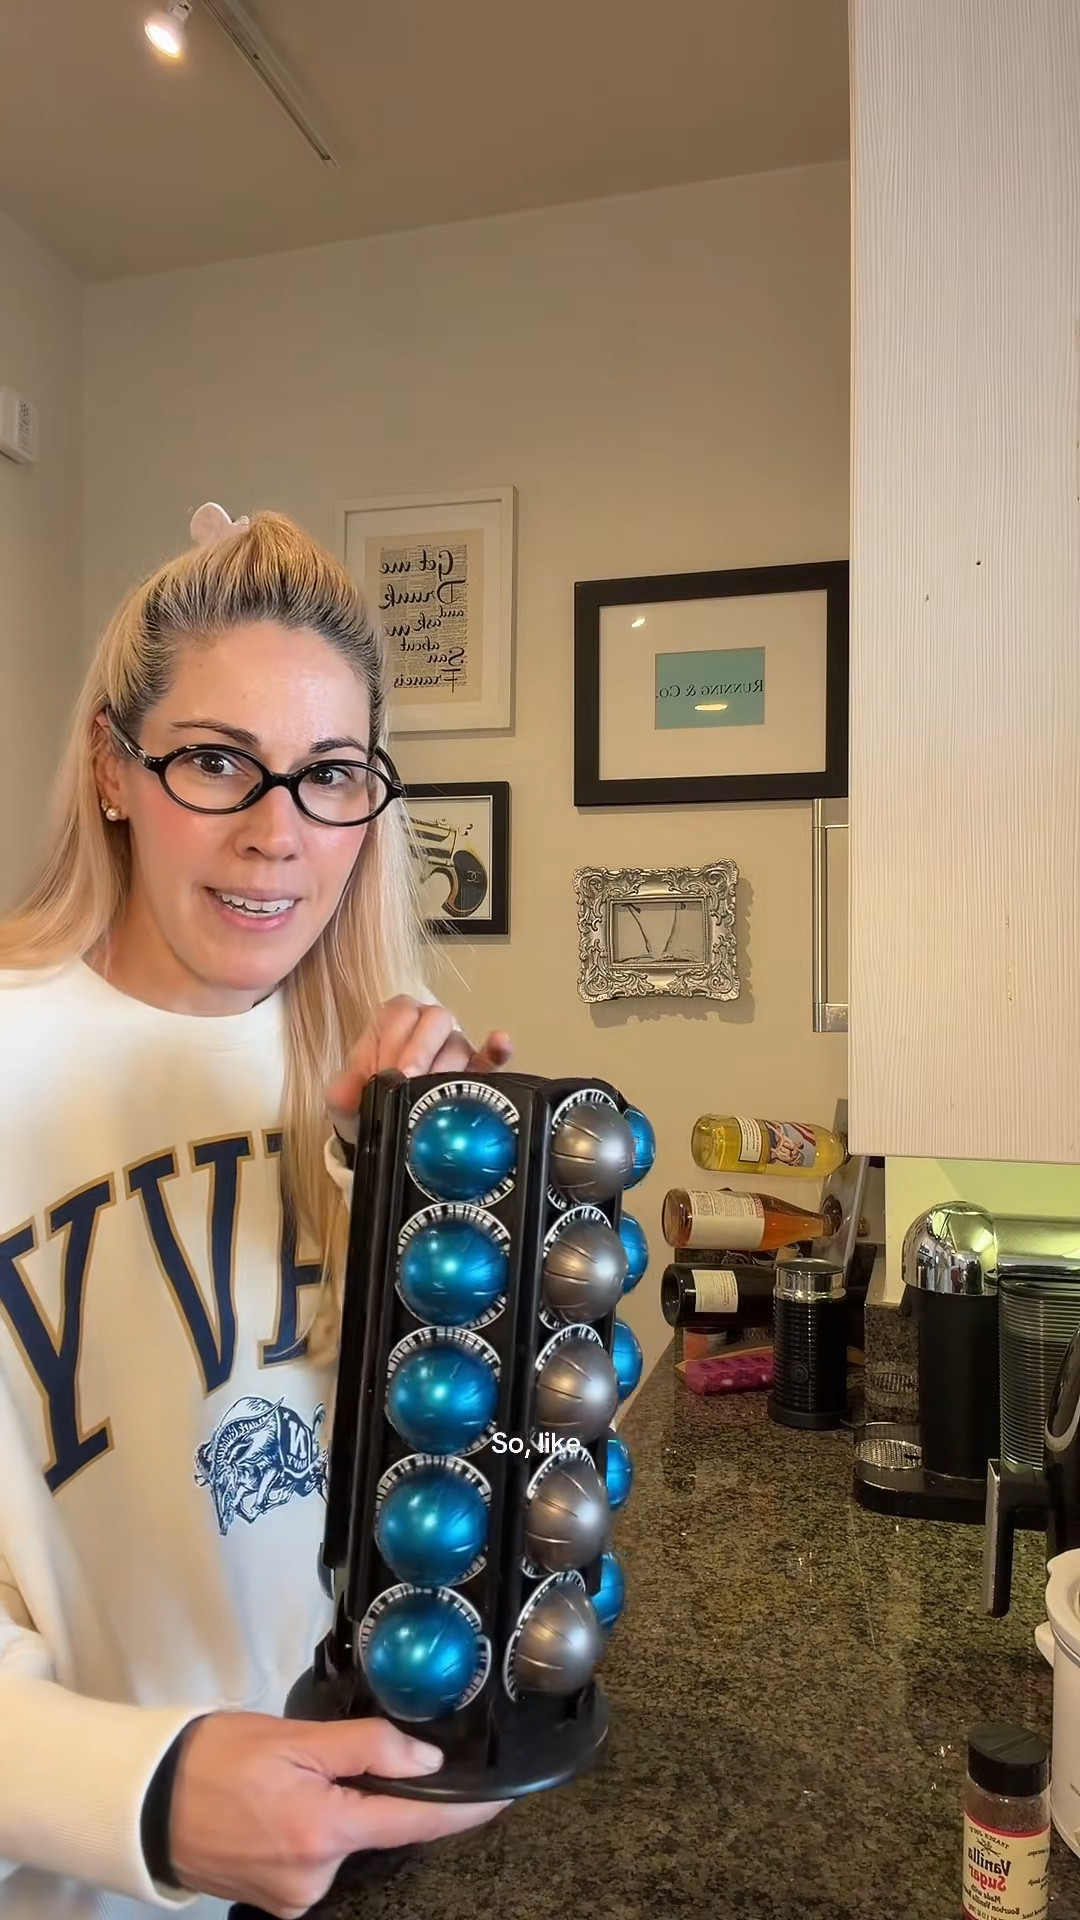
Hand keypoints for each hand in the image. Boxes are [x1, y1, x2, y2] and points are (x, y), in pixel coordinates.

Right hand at [169, 1712, 507, 1917]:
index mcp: (323, 1830)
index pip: (413, 1822)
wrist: (145, 1801)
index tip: (501, 1800)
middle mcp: (315, 1876)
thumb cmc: (214, 1759)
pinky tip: (276, 1809)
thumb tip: (426, 1763)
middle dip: (366, 1793)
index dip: (462, 1812)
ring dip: (334, 1811)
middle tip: (317, 1760)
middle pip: (376, 1829)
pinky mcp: (278, 1902)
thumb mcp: (293, 1737)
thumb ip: (365, 1748)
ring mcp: (296, 1895)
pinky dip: (312, 1831)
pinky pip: (317, 1860)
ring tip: (283, 1782)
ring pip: (345, 1843)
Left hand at [325, 995, 513, 1143]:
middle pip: (435, 1019)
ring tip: (434, 1089)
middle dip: (420, 1050)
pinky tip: (500, 1044)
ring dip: (447, 1065)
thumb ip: (341, 1090)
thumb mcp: (342, 1099)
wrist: (380, 1133)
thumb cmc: (364, 1105)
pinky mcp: (475, 1070)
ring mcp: (452, 1048)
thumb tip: (351, 1090)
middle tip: (409, 1080)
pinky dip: (496, 1049)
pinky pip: (490, 1055)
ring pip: (459, 1042)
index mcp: (392, 1022)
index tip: (387, 1071)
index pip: (399, 1012)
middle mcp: (425, 1029)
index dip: (394, 1039)